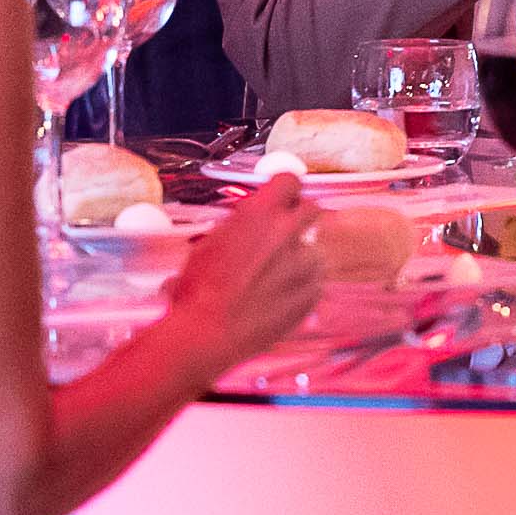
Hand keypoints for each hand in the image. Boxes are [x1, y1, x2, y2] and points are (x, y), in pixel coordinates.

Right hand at [157, 180, 323, 371]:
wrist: (206, 334)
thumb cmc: (199, 291)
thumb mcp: (208, 243)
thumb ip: (238, 226)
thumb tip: (247, 223)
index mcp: (261, 213)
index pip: (289, 180)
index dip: (283, 190)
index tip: (280, 197)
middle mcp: (288, 232)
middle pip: (312, 209)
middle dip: (298, 219)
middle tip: (281, 235)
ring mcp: (305, 263)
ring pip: (314, 249)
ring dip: (300, 257)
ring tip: (275, 276)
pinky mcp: (312, 293)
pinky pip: (316, 281)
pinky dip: (302, 286)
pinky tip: (279, 297)